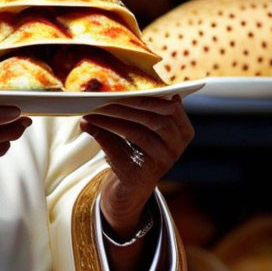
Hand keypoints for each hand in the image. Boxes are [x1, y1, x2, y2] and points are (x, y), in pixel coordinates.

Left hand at [81, 96, 193, 237]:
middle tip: (106, 95)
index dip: (151, 96)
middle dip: (129, 104)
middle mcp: (177, 146)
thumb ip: (132, 108)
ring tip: (91, 110)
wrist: (130, 185)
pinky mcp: (145, 173)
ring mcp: (164, 161)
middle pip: (156, 119)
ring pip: (138, 133)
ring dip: (112, 119)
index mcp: (182, 130)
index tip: (129, 85)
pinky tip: (89, 124)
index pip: (172, 107)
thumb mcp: (137, 126)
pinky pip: (123, 149)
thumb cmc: (133, 148)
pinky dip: (104, 134)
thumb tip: (104, 86)